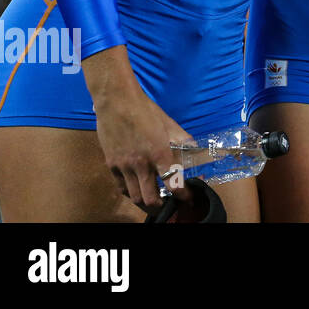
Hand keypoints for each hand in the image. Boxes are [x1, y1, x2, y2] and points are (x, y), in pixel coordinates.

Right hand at [93, 87, 194, 212]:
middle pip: (150, 199)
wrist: (117, 102)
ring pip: (135, 197)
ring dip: (146, 203)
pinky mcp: (111, 165)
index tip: (188, 197)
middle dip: (162, 207)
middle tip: (170, 205)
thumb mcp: (170, 124)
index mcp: (159, 153)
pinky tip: (138, 191)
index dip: (183, 195)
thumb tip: (197, 151)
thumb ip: (184, 140)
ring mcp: (124, 166)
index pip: (173, 184)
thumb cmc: (146, 111)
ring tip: (155, 202)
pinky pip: (121, 188)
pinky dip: (131, 193)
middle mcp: (141, 164)